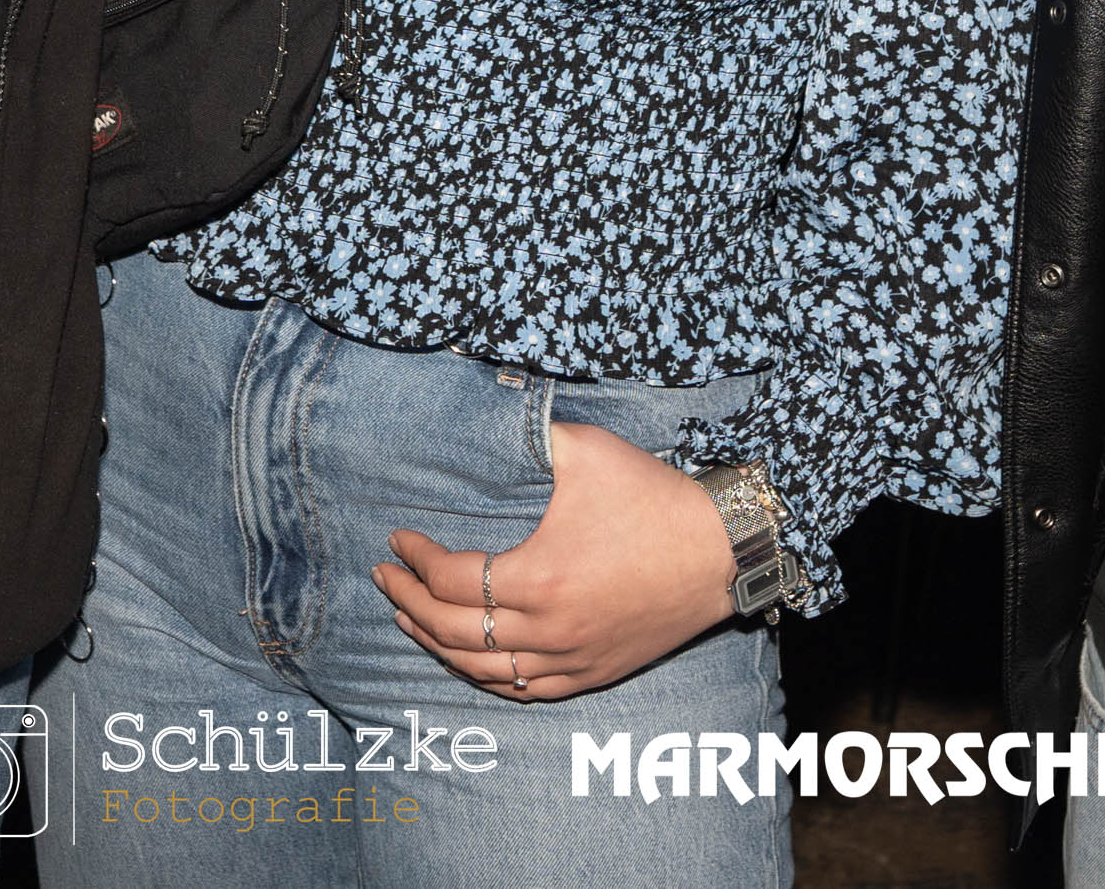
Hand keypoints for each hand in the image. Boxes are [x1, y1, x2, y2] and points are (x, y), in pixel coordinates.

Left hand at [371, 420, 737, 703]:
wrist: (720, 552)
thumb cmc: (654, 499)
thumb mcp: (587, 451)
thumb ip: (531, 435)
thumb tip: (488, 415)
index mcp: (538, 579)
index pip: (452, 579)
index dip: (415, 559)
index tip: (397, 538)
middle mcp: (548, 630)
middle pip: (453, 630)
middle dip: (408, 603)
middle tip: (384, 578)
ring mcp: (571, 659)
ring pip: (482, 669)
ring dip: (436, 646)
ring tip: (408, 620)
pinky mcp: (593, 673)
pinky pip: (525, 689)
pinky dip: (486, 676)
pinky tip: (467, 659)